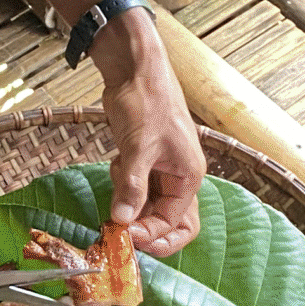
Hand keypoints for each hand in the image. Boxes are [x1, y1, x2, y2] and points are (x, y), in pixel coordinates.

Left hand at [92, 19, 204, 255]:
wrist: (133, 69)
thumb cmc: (147, 100)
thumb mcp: (139, 146)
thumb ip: (132, 186)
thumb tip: (123, 221)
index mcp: (188, 175)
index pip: (175, 221)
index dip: (150, 233)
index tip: (125, 236)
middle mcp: (178, 176)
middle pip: (167, 220)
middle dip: (145, 227)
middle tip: (120, 232)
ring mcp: (160, 169)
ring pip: (146, 204)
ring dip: (128, 201)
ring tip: (117, 175)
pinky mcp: (142, 161)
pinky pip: (133, 187)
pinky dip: (121, 183)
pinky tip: (116, 160)